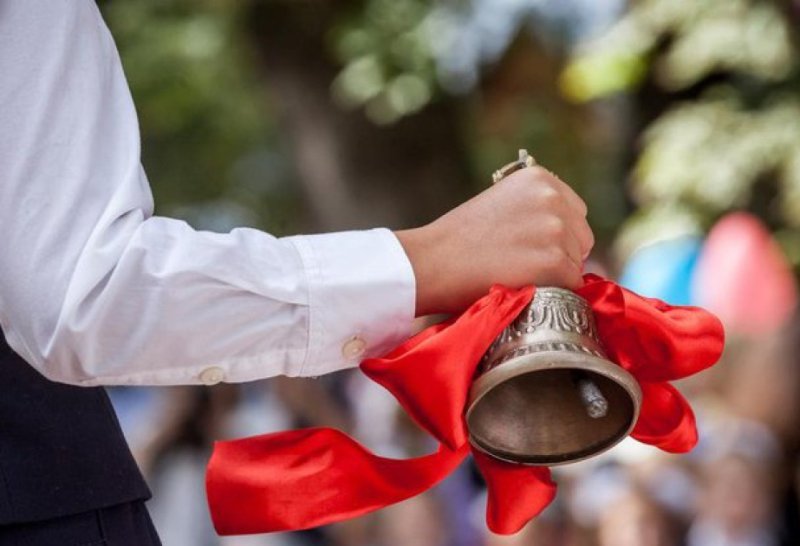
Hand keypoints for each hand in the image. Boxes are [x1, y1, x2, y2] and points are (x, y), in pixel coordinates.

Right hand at [395, 166, 593, 314]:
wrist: (433, 261)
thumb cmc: (458, 238)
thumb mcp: (501, 203)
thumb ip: (535, 210)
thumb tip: (568, 235)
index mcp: (540, 179)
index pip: (574, 212)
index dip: (556, 235)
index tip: (530, 247)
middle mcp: (553, 198)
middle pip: (582, 237)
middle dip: (561, 253)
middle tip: (523, 265)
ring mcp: (557, 230)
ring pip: (577, 263)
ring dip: (555, 274)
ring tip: (517, 274)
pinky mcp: (557, 262)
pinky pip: (571, 285)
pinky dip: (552, 292)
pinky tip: (522, 285)